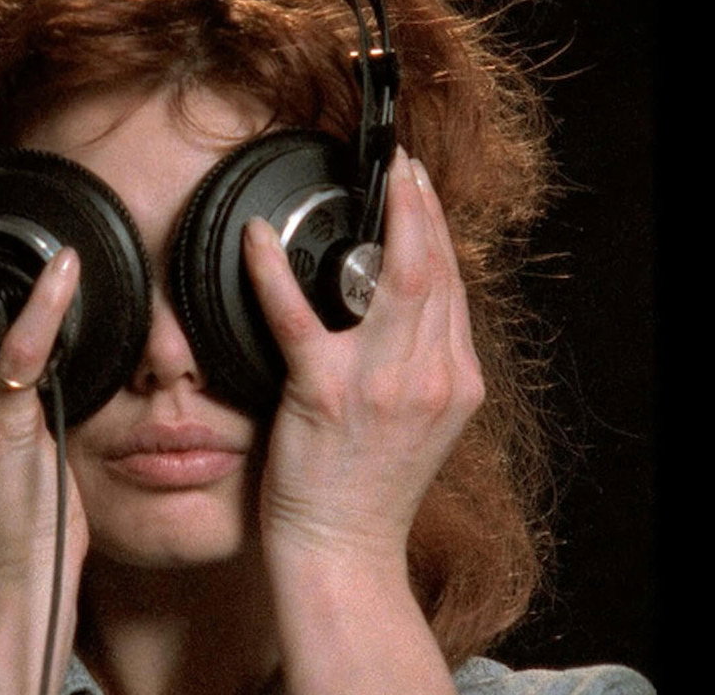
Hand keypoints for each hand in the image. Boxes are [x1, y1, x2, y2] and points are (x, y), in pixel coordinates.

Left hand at [243, 150, 483, 558]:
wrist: (345, 547)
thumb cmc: (372, 487)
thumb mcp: (421, 421)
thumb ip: (421, 363)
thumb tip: (404, 310)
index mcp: (456, 381)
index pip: (455, 287)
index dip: (439, 231)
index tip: (423, 193)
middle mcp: (429, 376)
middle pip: (434, 268)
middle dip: (421, 206)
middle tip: (404, 166)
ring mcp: (380, 383)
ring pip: (391, 276)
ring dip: (382, 218)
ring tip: (371, 181)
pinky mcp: (324, 392)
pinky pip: (296, 316)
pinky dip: (271, 271)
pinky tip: (257, 239)